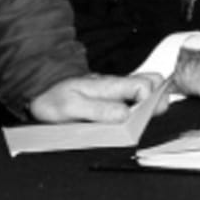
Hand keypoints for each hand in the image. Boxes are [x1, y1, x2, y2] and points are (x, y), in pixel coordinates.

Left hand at [28, 73, 163, 123]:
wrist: (40, 91)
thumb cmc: (54, 98)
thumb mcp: (71, 108)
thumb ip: (99, 110)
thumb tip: (125, 115)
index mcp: (110, 86)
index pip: (144, 85)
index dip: (149, 101)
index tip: (142, 116)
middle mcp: (117, 85)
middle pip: (153, 81)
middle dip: (159, 98)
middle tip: (151, 115)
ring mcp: (116, 90)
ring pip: (146, 87)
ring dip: (152, 101)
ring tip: (145, 117)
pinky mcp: (112, 97)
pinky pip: (135, 95)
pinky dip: (142, 104)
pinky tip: (135, 116)